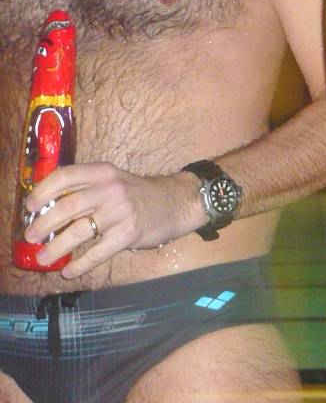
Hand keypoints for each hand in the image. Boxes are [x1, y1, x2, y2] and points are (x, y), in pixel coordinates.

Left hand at [23, 163, 201, 277]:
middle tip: (31, 236)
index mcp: (104, 172)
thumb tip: (48, 211)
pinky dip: (80, 265)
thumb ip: (87, 189)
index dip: (43, 191)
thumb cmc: (139, 194)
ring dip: (56, 248)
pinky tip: (69, 271)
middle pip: (67, 206)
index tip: (30, 207)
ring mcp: (121, 211)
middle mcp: (111, 189)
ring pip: (79, 231)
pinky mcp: (129, 233)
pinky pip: (97, 252)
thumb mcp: (114, 180)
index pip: (65, 176)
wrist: (177, 202)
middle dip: (44, 224)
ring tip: (44, 258)